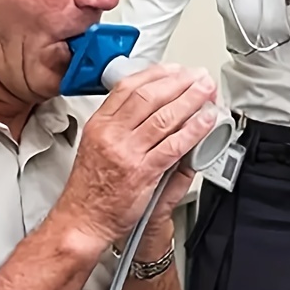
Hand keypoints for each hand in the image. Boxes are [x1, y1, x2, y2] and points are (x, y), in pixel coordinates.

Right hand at [58, 63, 217, 247]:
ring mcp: (128, 152)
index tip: (174, 70)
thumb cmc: (89, 188)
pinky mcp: (143, 172)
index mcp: (99, 124)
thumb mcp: (96, 144)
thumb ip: (121, 125)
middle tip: (197, 77)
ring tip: (206, 92)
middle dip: (179, 82)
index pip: (128, 87)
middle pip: (150, 96)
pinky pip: (174, 146)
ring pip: (165, 117)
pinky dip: (193, 130)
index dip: (156, 74)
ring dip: (191, 100)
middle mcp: (112, 134)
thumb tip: (153, 109)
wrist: (83, 219)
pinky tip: (205, 121)